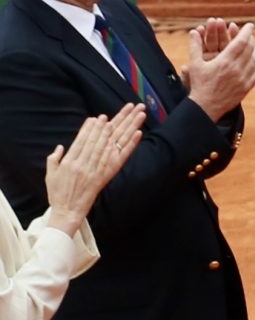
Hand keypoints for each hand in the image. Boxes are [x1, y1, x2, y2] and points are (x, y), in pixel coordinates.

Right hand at [45, 104, 144, 236]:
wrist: (67, 211)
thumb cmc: (58, 193)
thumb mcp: (50, 174)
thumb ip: (55, 158)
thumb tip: (61, 146)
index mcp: (71, 161)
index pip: (83, 139)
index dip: (91, 127)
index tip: (98, 117)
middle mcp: (85, 163)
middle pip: (101, 138)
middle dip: (113, 121)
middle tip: (124, 108)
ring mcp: (97, 169)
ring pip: (114, 143)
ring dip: (125, 127)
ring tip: (133, 114)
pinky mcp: (107, 175)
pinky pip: (121, 157)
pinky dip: (130, 145)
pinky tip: (138, 134)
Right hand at [186, 22, 254, 121]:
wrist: (205, 107)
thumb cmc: (199, 84)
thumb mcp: (195, 64)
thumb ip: (195, 46)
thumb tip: (194, 31)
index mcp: (225, 61)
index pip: (241, 41)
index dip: (246, 31)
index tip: (250, 25)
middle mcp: (237, 69)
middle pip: (249, 49)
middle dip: (250, 39)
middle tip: (249, 34)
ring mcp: (244, 79)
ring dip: (254, 50)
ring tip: (252, 46)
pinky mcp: (247, 87)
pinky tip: (254, 60)